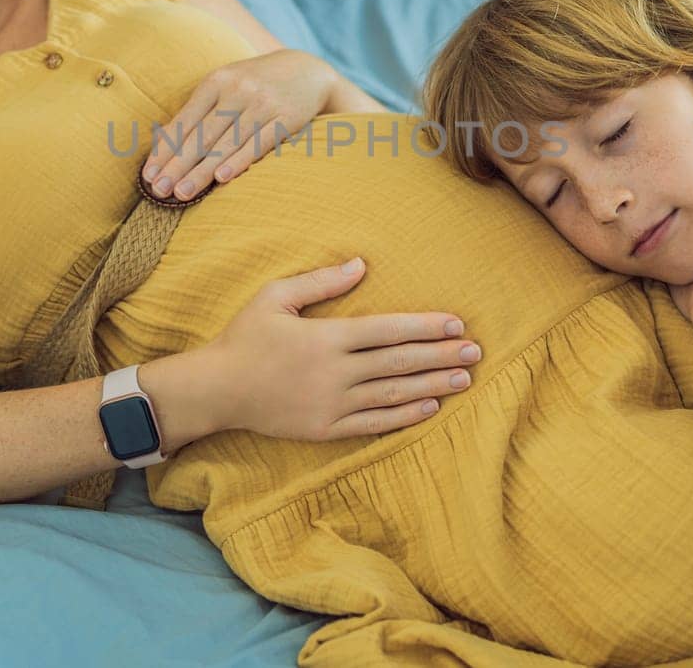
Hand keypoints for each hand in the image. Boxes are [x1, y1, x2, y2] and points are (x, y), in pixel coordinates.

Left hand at [142, 49, 336, 200]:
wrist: (307, 70)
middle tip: (159, 190)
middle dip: (177, 165)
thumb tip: (163, 144)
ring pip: (226, 143)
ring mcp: (262, 103)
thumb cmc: (256, 85)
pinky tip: (221, 178)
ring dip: (202, 171)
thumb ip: (199, 111)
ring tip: (182, 193)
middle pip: (201, 134)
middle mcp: (238, 90)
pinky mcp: (285, 118)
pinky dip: (238, 161)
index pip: (184, 120)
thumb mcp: (227, 86)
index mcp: (217, 81)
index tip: (148, 175)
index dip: (165, 149)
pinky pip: (258, 144)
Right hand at [203, 257, 482, 440]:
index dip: (425, 326)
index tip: (455, 323)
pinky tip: (430, 407)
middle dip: (441, 355)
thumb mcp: (276, 297)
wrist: (216, 390)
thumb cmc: (245, 337)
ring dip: (432, 385)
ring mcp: (332, 404)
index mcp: (326, 337)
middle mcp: (335, 373)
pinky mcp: (326, 429)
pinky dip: (405, 416)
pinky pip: (374, 423)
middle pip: (399, 362)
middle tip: (476, 351)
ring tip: (464, 378)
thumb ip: (321, 282)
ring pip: (393, 394)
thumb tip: (362, 264)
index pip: (388, 330)